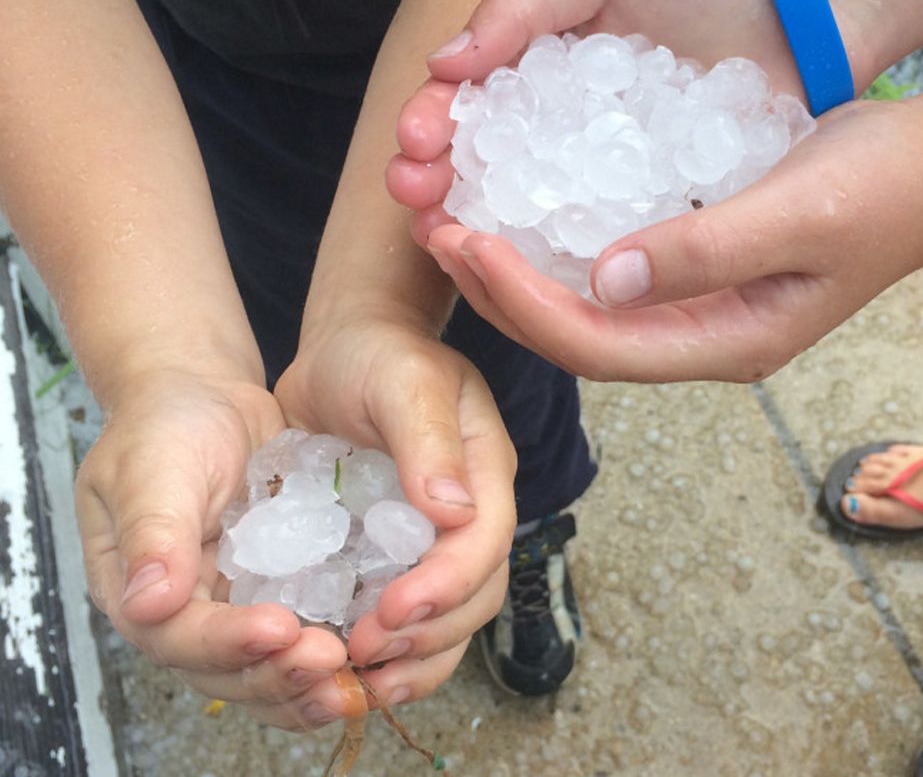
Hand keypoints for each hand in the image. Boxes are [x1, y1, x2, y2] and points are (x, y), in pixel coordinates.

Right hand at [75, 369, 355, 731]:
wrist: (203, 393)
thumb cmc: (164, 423)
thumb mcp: (151, 468)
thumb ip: (152, 534)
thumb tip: (149, 604)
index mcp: (136, 590)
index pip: (178, 638)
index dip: (229, 644)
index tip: (281, 629)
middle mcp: (183, 609)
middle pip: (226, 669)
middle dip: (279, 674)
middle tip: (332, 661)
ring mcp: (230, 601)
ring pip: (264, 662)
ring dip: (307, 678)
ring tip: (354, 675)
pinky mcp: (272, 584)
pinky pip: (298, 626)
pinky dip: (328, 643)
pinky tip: (366, 647)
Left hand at [274, 312, 517, 705]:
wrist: (344, 353)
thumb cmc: (377, 355)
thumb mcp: (403, 381)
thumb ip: (427, 439)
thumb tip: (453, 512)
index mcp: (484, 468)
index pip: (486, 540)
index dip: (448, 584)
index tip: (393, 610)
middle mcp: (468, 511)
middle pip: (476, 593)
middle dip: (429, 633)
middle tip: (366, 650)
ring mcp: (434, 537)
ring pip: (450, 619)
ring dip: (414, 659)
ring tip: (362, 676)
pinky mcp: (394, 553)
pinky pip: (408, 616)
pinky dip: (388, 650)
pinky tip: (348, 663)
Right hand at [386, 0, 813, 244]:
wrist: (799, 0)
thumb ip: (521, 2)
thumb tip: (442, 63)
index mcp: (533, 65)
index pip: (466, 99)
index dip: (431, 121)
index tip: (413, 143)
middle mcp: (557, 123)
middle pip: (483, 159)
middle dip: (438, 180)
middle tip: (415, 197)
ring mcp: (598, 168)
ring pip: (526, 204)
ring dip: (481, 225)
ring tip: (448, 241)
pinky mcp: (646, 203)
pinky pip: (595, 231)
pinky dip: (560, 250)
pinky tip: (531, 267)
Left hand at [406, 97, 922, 381]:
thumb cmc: (885, 185)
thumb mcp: (804, 211)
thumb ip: (710, 251)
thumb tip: (607, 280)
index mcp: (727, 339)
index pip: (600, 344)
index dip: (527, 304)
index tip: (472, 245)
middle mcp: (699, 334)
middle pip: (576, 335)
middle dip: (501, 293)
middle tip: (439, 233)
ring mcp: (692, 308)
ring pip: (580, 308)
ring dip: (514, 272)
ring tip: (455, 225)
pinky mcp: (687, 271)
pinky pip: (600, 274)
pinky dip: (549, 247)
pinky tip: (516, 210)